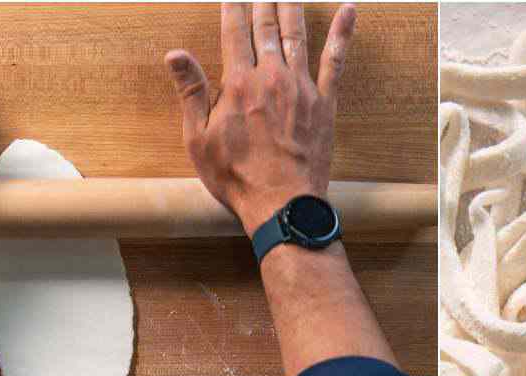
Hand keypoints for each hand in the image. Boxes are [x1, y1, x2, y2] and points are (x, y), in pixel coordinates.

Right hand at [164, 2, 355, 234]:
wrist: (282, 205)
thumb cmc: (237, 178)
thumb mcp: (199, 139)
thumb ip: (190, 92)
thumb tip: (174, 53)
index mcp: (238, 83)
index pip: (234, 31)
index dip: (233, 6)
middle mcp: (271, 77)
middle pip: (266, 27)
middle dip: (262, 0)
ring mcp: (301, 88)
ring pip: (297, 35)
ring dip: (291, 7)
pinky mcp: (325, 104)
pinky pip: (336, 61)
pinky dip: (343, 33)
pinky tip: (350, 10)